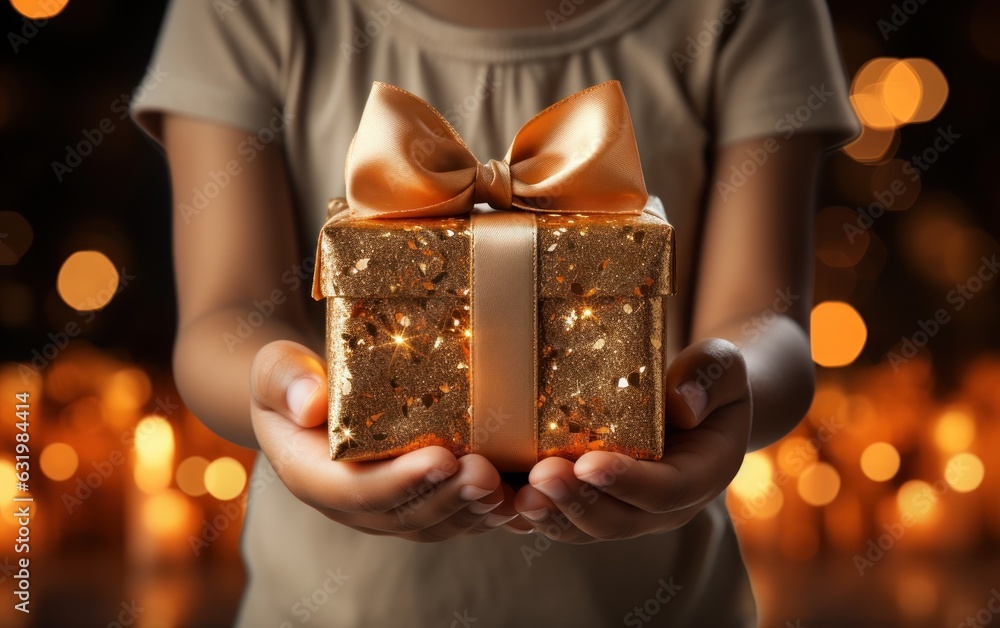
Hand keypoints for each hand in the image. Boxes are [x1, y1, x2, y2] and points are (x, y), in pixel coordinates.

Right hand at [249, 340, 517, 541]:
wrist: (302, 400)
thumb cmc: (289, 378)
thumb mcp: (275, 369)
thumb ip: (284, 380)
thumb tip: (310, 404)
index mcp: (311, 475)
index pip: (356, 490)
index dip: (400, 480)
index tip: (440, 459)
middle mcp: (350, 504)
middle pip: (403, 514)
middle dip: (447, 497)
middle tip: (485, 473)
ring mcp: (385, 508)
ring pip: (433, 524)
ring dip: (471, 510)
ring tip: (506, 489)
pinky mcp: (414, 502)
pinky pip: (450, 518)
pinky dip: (483, 513)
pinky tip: (515, 499)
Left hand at [506, 339, 751, 541]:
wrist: (699, 400)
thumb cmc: (710, 378)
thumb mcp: (722, 368)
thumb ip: (708, 379)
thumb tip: (682, 406)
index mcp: (700, 475)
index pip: (664, 490)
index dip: (625, 481)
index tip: (587, 463)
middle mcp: (662, 506)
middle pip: (617, 520)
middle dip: (576, 502)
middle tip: (539, 476)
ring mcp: (627, 509)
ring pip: (584, 528)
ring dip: (550, 515)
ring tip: (517, 495)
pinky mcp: (595, 503)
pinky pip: (563, 517)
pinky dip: (535, 512)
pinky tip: (502, 497)